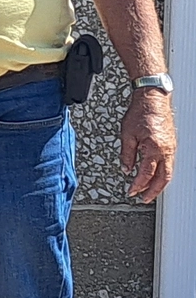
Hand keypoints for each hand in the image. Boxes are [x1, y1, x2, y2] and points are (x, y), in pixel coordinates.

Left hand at [122, 89, 175, 203]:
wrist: (153, 99)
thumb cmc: (140, 112)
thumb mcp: (127, 135)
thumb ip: (127, 155)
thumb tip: (126, 169)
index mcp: (154, 148)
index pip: (146, 174)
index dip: (138, 185)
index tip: (131, 192)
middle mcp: (166, 150)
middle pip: (163, 178)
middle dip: (153, 191)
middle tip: (144, 199)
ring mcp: (171, 148)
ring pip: (168, 172)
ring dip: (159, 184)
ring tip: (148, 191)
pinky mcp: (171, 144)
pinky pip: (169, 163)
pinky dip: (162, 173)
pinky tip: (154, 176)